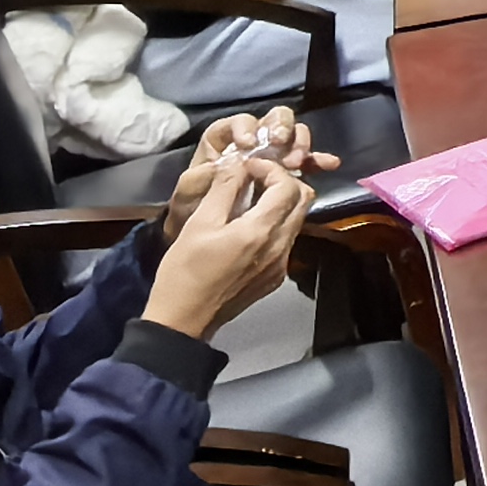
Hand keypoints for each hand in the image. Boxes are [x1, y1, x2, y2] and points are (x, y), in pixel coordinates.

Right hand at [145, 157, 313, 338]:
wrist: (183, 322)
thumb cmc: (184, 271)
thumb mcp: (199, 224)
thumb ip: (224, 189)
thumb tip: (239, 163)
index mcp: (261, 232)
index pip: (288, 186)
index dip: (271, 169)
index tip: (249, 166)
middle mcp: (280, 247)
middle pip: (303, 201)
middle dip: (283, 182)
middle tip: (255, 177)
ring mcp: (281, 265)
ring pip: (297, 220)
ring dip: (280, 202)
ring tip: (250, 198)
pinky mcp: (276, 277)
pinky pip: (287, 240)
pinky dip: (275, 224)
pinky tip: (249, 225)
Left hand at [162, 111, 326, 241]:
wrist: (199, 242)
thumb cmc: (191, 211)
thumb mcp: (188, 194)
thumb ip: (203, 177)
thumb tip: (228, 163)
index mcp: (224, 141)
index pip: (239, 122)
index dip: (246, 127)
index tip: (250, 143)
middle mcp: (251, 143)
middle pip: (273, 121)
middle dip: (281, 129)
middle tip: (281, 145)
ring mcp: (271, 157)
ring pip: (293, 137)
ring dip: (300, 144)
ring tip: (298, 162)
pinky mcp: (285, 175)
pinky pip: (305, 163)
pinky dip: (317, 161)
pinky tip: (329, 164)